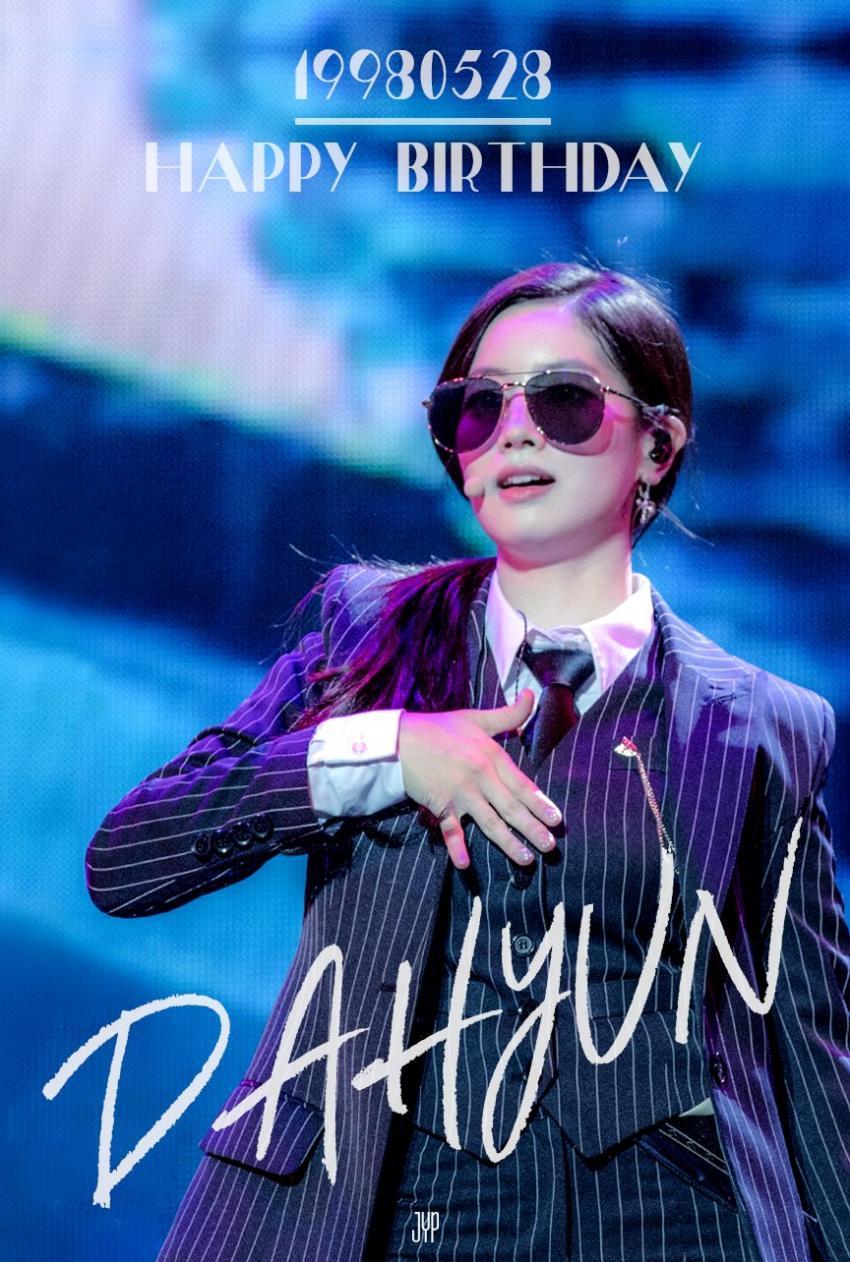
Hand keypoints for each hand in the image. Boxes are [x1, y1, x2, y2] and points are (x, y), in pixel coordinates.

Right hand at [398, 689, 562, 870]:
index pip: (522, 785)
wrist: (400, 739)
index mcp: (491, 756)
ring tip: (526, 859)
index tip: (556, 820)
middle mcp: (480, 777)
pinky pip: (451, 829)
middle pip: (511, 807)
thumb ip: (508, 714)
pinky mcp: (440, 804)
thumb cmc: (439, 728)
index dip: (540, 803)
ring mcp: (460, 793)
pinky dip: (456, 847)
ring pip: (489, 822)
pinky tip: (465, 864)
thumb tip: (533, 697)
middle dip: (532, 828)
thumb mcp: (476, 718)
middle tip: (550, 846)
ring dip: (508, 842)